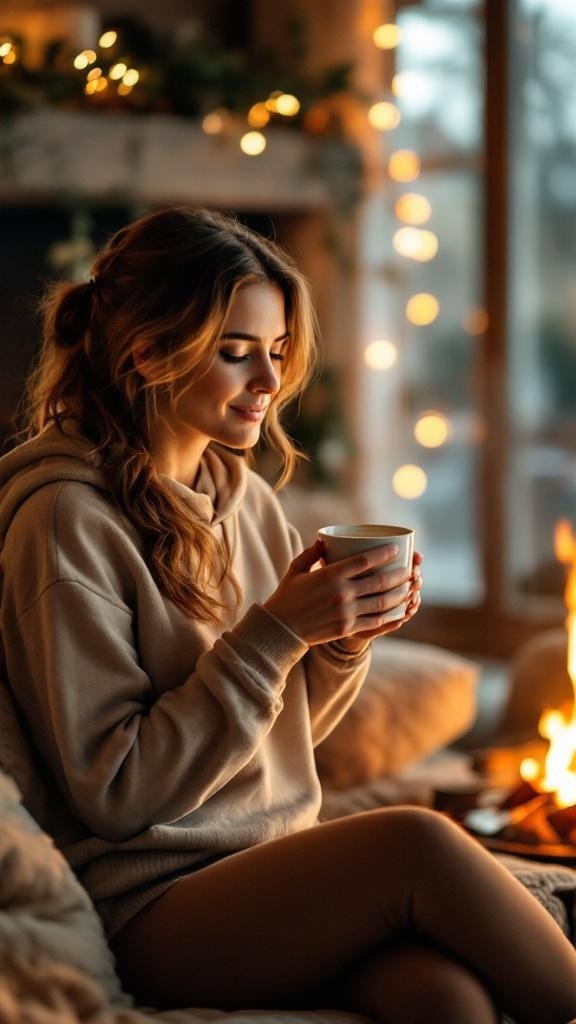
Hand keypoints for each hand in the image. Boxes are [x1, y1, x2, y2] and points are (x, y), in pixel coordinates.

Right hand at [263, 541, 421, 647]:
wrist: (280, 629)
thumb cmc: (287, 596)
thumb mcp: (296, 569)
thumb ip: (312, 553)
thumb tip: (325, 539)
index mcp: (330, 575)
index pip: (365, 561)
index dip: (384, 554)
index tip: (396, 551)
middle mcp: (342, 593)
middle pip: (379, 581)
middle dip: (399, 575)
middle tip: (410, 570)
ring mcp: (346, 613)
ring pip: (382, 602)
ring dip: (400, 595)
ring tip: (410, 588)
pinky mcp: (347, 628)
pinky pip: (375, 622)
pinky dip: (391, 616)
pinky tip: (400, 611)